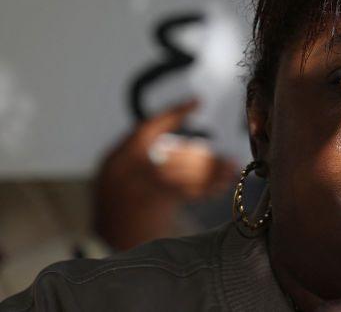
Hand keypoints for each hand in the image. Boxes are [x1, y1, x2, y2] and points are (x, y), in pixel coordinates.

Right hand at [93, 99, 237, 249]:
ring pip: (184, 176)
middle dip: (207, 159)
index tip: (197, 101)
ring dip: (213, 174)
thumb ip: (146, 151)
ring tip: (234, 171)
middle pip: (176, 158)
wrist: (106, 239)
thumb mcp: (119, 170)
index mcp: (117, 158)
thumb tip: (190, 140)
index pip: (147, 128)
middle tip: (231, 160)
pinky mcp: (149, 208)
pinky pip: (184, 194)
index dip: (173, 113)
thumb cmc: (119, 199)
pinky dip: (205, 189)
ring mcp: (137, 190)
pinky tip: (222, 187)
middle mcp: (126, 171)